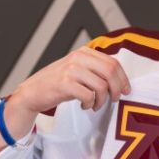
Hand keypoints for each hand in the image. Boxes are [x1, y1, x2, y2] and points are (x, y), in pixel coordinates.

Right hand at [11, 45, 130, 113]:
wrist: (32, 92)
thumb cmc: (58, 83)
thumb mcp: (78, 70)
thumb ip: (96, 69)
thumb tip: (121, 81)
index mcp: (84, 52)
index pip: (113, 63)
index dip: (123, 78)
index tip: (126, 90)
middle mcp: (78, 57)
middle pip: (111, 72)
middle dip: (117, 89)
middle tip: (114, 100)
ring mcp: (71, 69)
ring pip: (102, 86)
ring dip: (102, 100)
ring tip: (94, 104)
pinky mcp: (65, 83)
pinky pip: (89, 96)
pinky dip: (90, 104)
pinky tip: (84, 105)